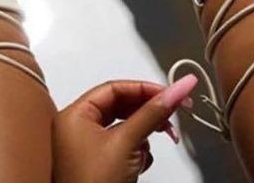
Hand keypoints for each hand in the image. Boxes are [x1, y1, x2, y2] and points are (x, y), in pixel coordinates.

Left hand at [53, 74, 198, 182]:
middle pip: (121, 106)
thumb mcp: (128, 142)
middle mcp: (77, 129)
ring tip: (160, 136)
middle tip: (171, 112)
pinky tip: (142, 160)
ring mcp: (86, 148)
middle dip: (148, 112)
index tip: (170, 92)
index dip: (144, 89)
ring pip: (124, 126)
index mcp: (75, 116)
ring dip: (144, 133)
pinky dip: (137, 149)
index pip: (115, 88)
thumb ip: (153, 112)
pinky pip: (122, 145)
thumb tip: (178, 88)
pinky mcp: (98, 165)